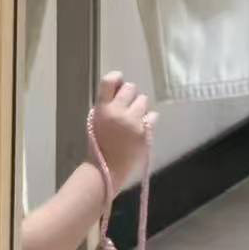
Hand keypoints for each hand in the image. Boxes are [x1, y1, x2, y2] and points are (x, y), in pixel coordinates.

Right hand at [93, 72, 155, 193]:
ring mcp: (133, 122)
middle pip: (130, 88)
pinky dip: (148, 121)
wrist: (106, 171)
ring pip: (143, 100)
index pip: (109, 80)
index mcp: (101, 109)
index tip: (118, 85)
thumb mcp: (95, 122)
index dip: (116, 78)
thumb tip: (119, 90)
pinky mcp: (145, 131)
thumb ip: (106, 106)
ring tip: (133, 122)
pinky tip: (140, 129)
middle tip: (126, 109)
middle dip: (129, 96)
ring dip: (139, 108)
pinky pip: (153, 115)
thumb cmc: (99, 146)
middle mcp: (117, 112)